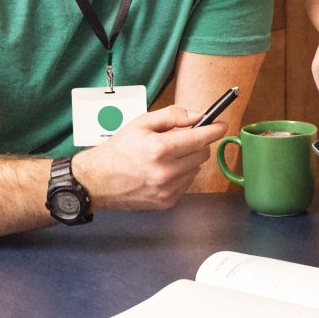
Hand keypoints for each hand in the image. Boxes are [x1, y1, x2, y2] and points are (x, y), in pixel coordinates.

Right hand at [74, 104, 227, 211]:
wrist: (97, 180)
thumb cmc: (118, 149)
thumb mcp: (142, 123)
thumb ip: (172, 115)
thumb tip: (198, 115)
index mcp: (159, 149)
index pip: (200, 138)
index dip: (214, 130)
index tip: (221, 125)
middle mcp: (165, 172)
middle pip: (202, 154)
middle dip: (198, 143)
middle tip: (184, 139)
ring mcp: (167, 189)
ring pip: (196, 169)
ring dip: (189, 159)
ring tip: (168, 156)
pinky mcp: (166, 202)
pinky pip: (187, 183)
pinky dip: (182, 174)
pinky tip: (164, 170)